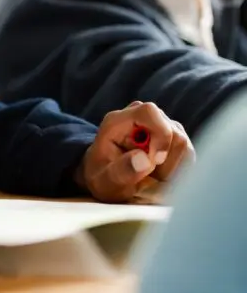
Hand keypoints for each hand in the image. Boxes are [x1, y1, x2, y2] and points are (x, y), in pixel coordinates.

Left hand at [77, 101, 193, 202]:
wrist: (109, 179)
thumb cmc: (103, 178)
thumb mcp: (105, 181)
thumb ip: (121, 170)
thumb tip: (144, 159)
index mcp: (119, 121)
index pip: (149, 111)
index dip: (160, 135)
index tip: (155, 161)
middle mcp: (142, 118)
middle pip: (174, 132)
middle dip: (165, 161)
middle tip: (149, 176)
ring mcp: (160, 127)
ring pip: (184, 145)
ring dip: (172, 168)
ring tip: (152, 176)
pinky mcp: (173, 139)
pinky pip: (189, 155)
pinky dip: (178, 170)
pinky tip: (161, 175)